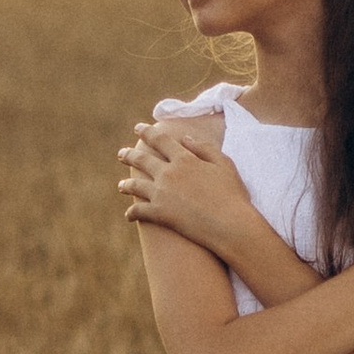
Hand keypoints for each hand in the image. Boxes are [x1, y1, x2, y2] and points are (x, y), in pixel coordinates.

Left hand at [118, 119, 261, 262]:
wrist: (230, 225)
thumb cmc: (233, 195)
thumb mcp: (224, 164)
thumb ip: (204, 148)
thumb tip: (185, 139)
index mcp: (184, 158)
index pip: (160, 140)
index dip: (147, 132)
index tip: (138, 128)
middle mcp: (169, 173)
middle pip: (142, 160)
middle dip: (129, 155)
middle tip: (121, 154)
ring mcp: (162, 194)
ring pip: (136, 185)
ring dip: (127, 185)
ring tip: (121, 185)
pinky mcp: (160, 214)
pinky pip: (139, 211)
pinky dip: (132, 212)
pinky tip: (129, 215)